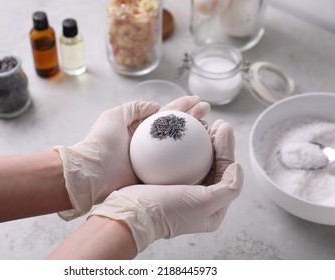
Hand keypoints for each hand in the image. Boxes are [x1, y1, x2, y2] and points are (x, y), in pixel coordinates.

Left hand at [54, 96, 209, 219]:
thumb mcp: (114, 116)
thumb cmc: (100, 142)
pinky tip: (203, 150)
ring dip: (195, 135)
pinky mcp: (155, 176)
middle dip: (192, 118)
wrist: (92, 172)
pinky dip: (190, 158)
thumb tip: (156, 105)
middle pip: (175, 128)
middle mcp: (149, 144)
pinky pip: (176, 166)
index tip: (196, 101)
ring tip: (209, 126)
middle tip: (207, 111)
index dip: (181, 107)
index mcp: (139, 130)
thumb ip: (134, 107)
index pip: (164, 115)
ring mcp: (153, 160)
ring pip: (179, 146)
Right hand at [89, 120, 243, 252]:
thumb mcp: (205, 203)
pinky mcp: (166, 182)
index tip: (224, 128)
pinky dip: (184, 146)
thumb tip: (237, 167)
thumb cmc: (168, 210)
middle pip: (213, 166)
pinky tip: (183, 132)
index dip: (227, 149)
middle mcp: (199, 199)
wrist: (130, 213)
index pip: (226, 173)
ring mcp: (182, 190)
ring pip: (197, 161)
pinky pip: (179, 160)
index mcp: (213, 209)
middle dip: (217, 143)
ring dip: (202, 142)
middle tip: (217, 123)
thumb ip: (228, 187)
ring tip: (204, 124)